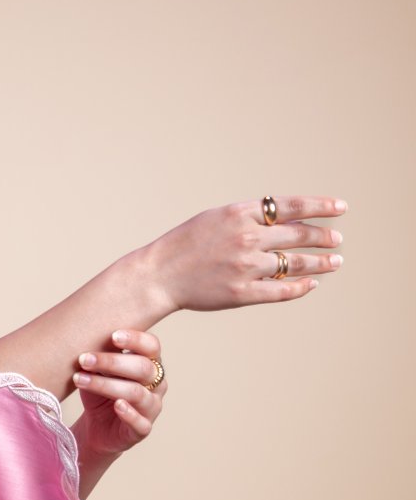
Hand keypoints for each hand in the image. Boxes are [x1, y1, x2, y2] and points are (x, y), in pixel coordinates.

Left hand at [71, 328, 166, 460]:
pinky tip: (116, 406)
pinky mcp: (143, 429)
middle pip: (142, 368)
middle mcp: (157, 384)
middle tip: (84, 359)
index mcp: (150, 363)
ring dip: (107, 385)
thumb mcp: (98, 369)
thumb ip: (101, 354)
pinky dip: (129, 413)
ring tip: (81, 380)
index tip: (113, 336)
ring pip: (136, 393)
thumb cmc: (100, 390)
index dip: (136, 339)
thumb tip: (89, 335)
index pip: (152, 346)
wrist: (95, 426)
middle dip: (112, 362)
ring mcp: (152, 407)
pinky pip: (140, 422)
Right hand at [147, 195, 346, 314]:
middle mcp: (246, 238)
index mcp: (239, 214)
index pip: (291, 206)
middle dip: (323, 237)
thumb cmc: (186, 244)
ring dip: (320, 262)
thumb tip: (287, 220)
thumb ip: (249, 217)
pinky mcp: (242, 293)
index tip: (340, 208)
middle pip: (298, 235)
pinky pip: (281, 291)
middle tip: (337, 239)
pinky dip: (301, 287)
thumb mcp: (216, 218)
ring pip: (295, 264)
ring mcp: (245, 266)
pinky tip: (311, 284)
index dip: (320, 206)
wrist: (158, 274)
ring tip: (336, 262)